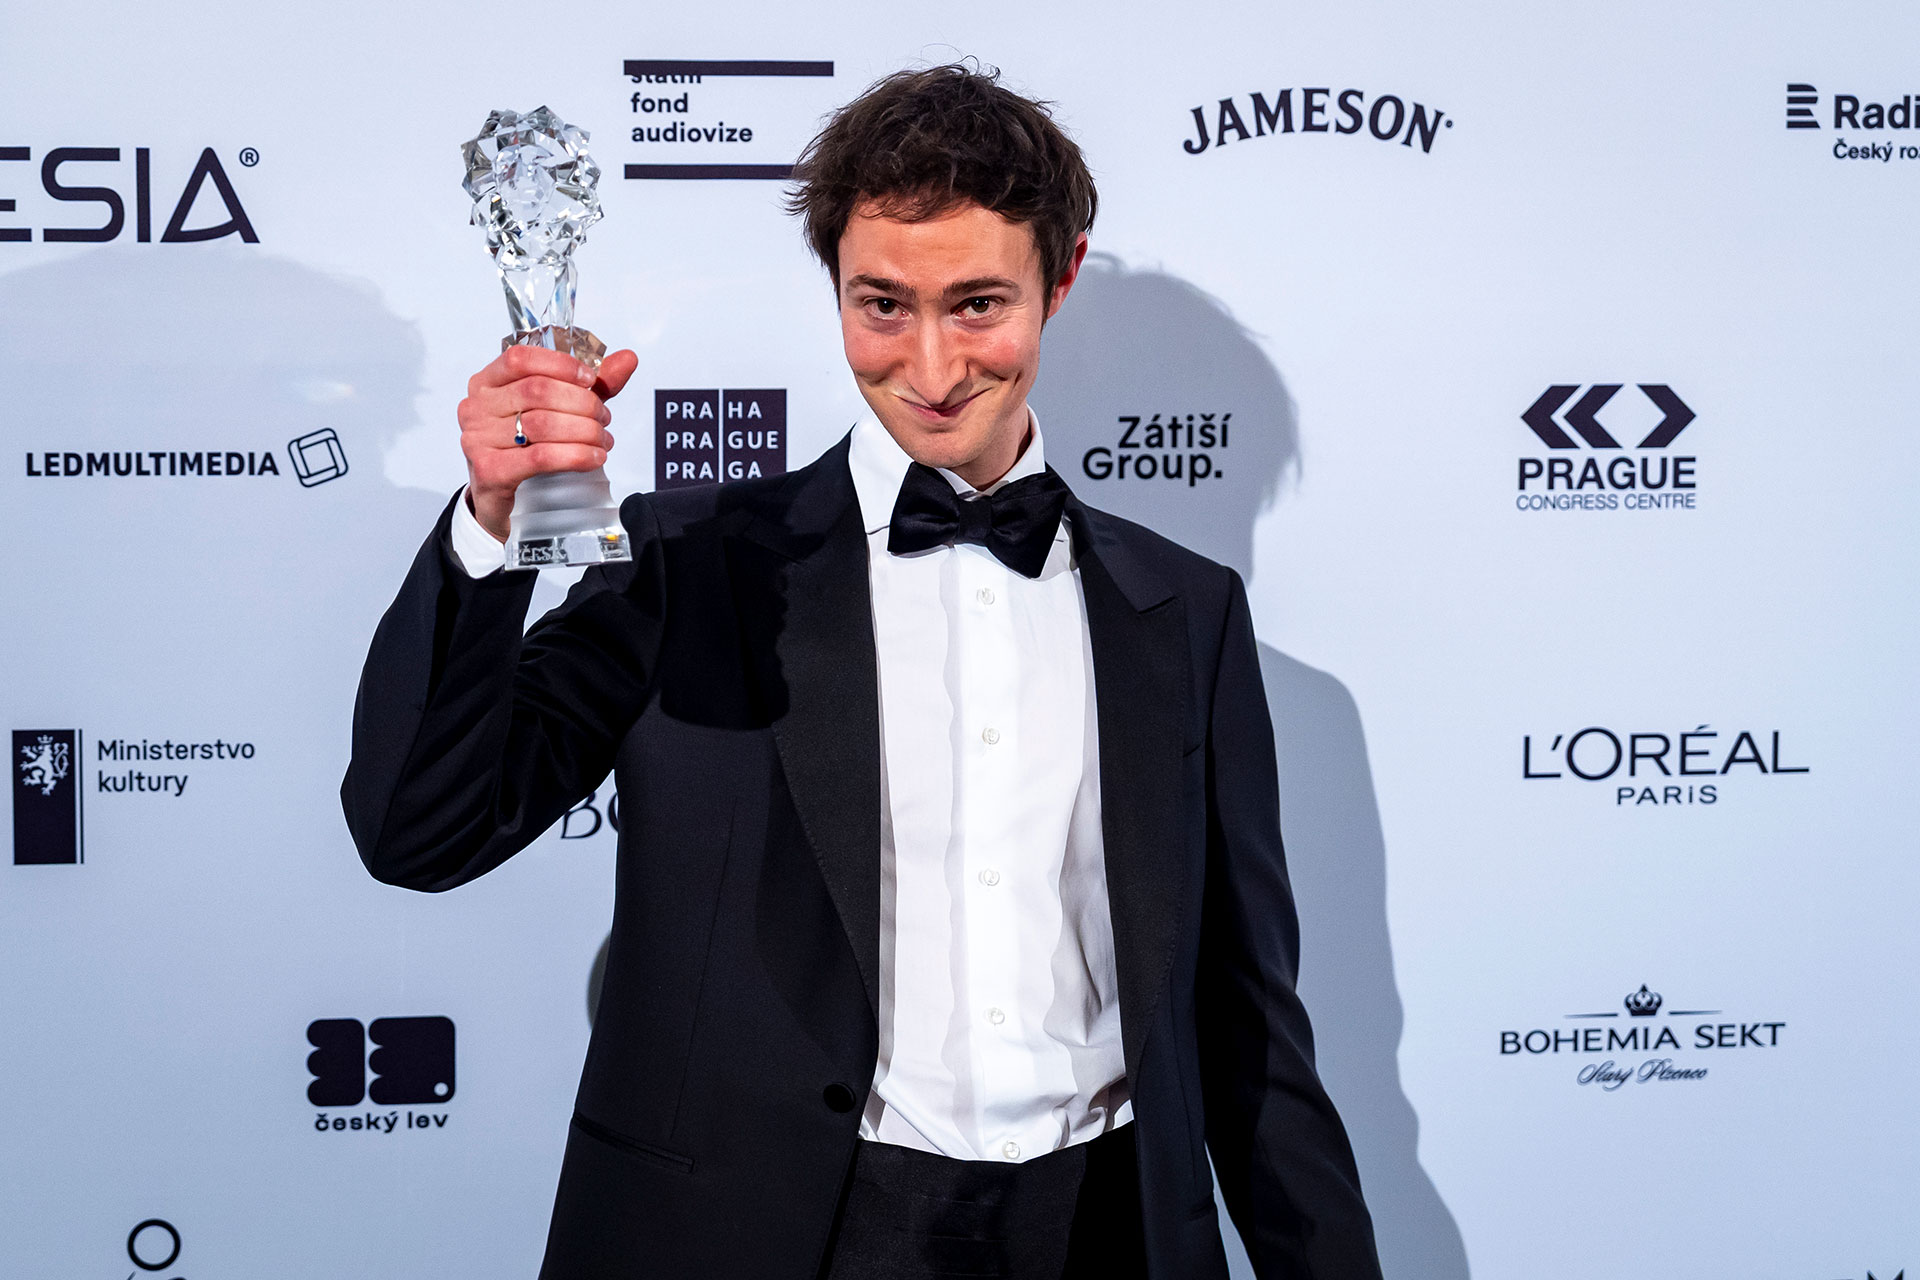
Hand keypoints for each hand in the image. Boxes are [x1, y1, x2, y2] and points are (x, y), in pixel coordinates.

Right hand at [456, 344, 640, 541]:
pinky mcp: (489, 470)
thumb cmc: (525, 446)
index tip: (591, 380)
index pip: (521, 359)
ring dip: (584, 431)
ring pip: (542, 424)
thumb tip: (628, 359)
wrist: (501, 496)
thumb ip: (592, 385)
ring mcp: (477, 438)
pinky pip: (541, 457)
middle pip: (538, 391)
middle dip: (582, 404)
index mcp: (487, 382)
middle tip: (603, 418)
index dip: (562, 365)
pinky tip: (594, 457)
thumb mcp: (560, 408)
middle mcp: (476, 406)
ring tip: (602, 440)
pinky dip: (575, 455)